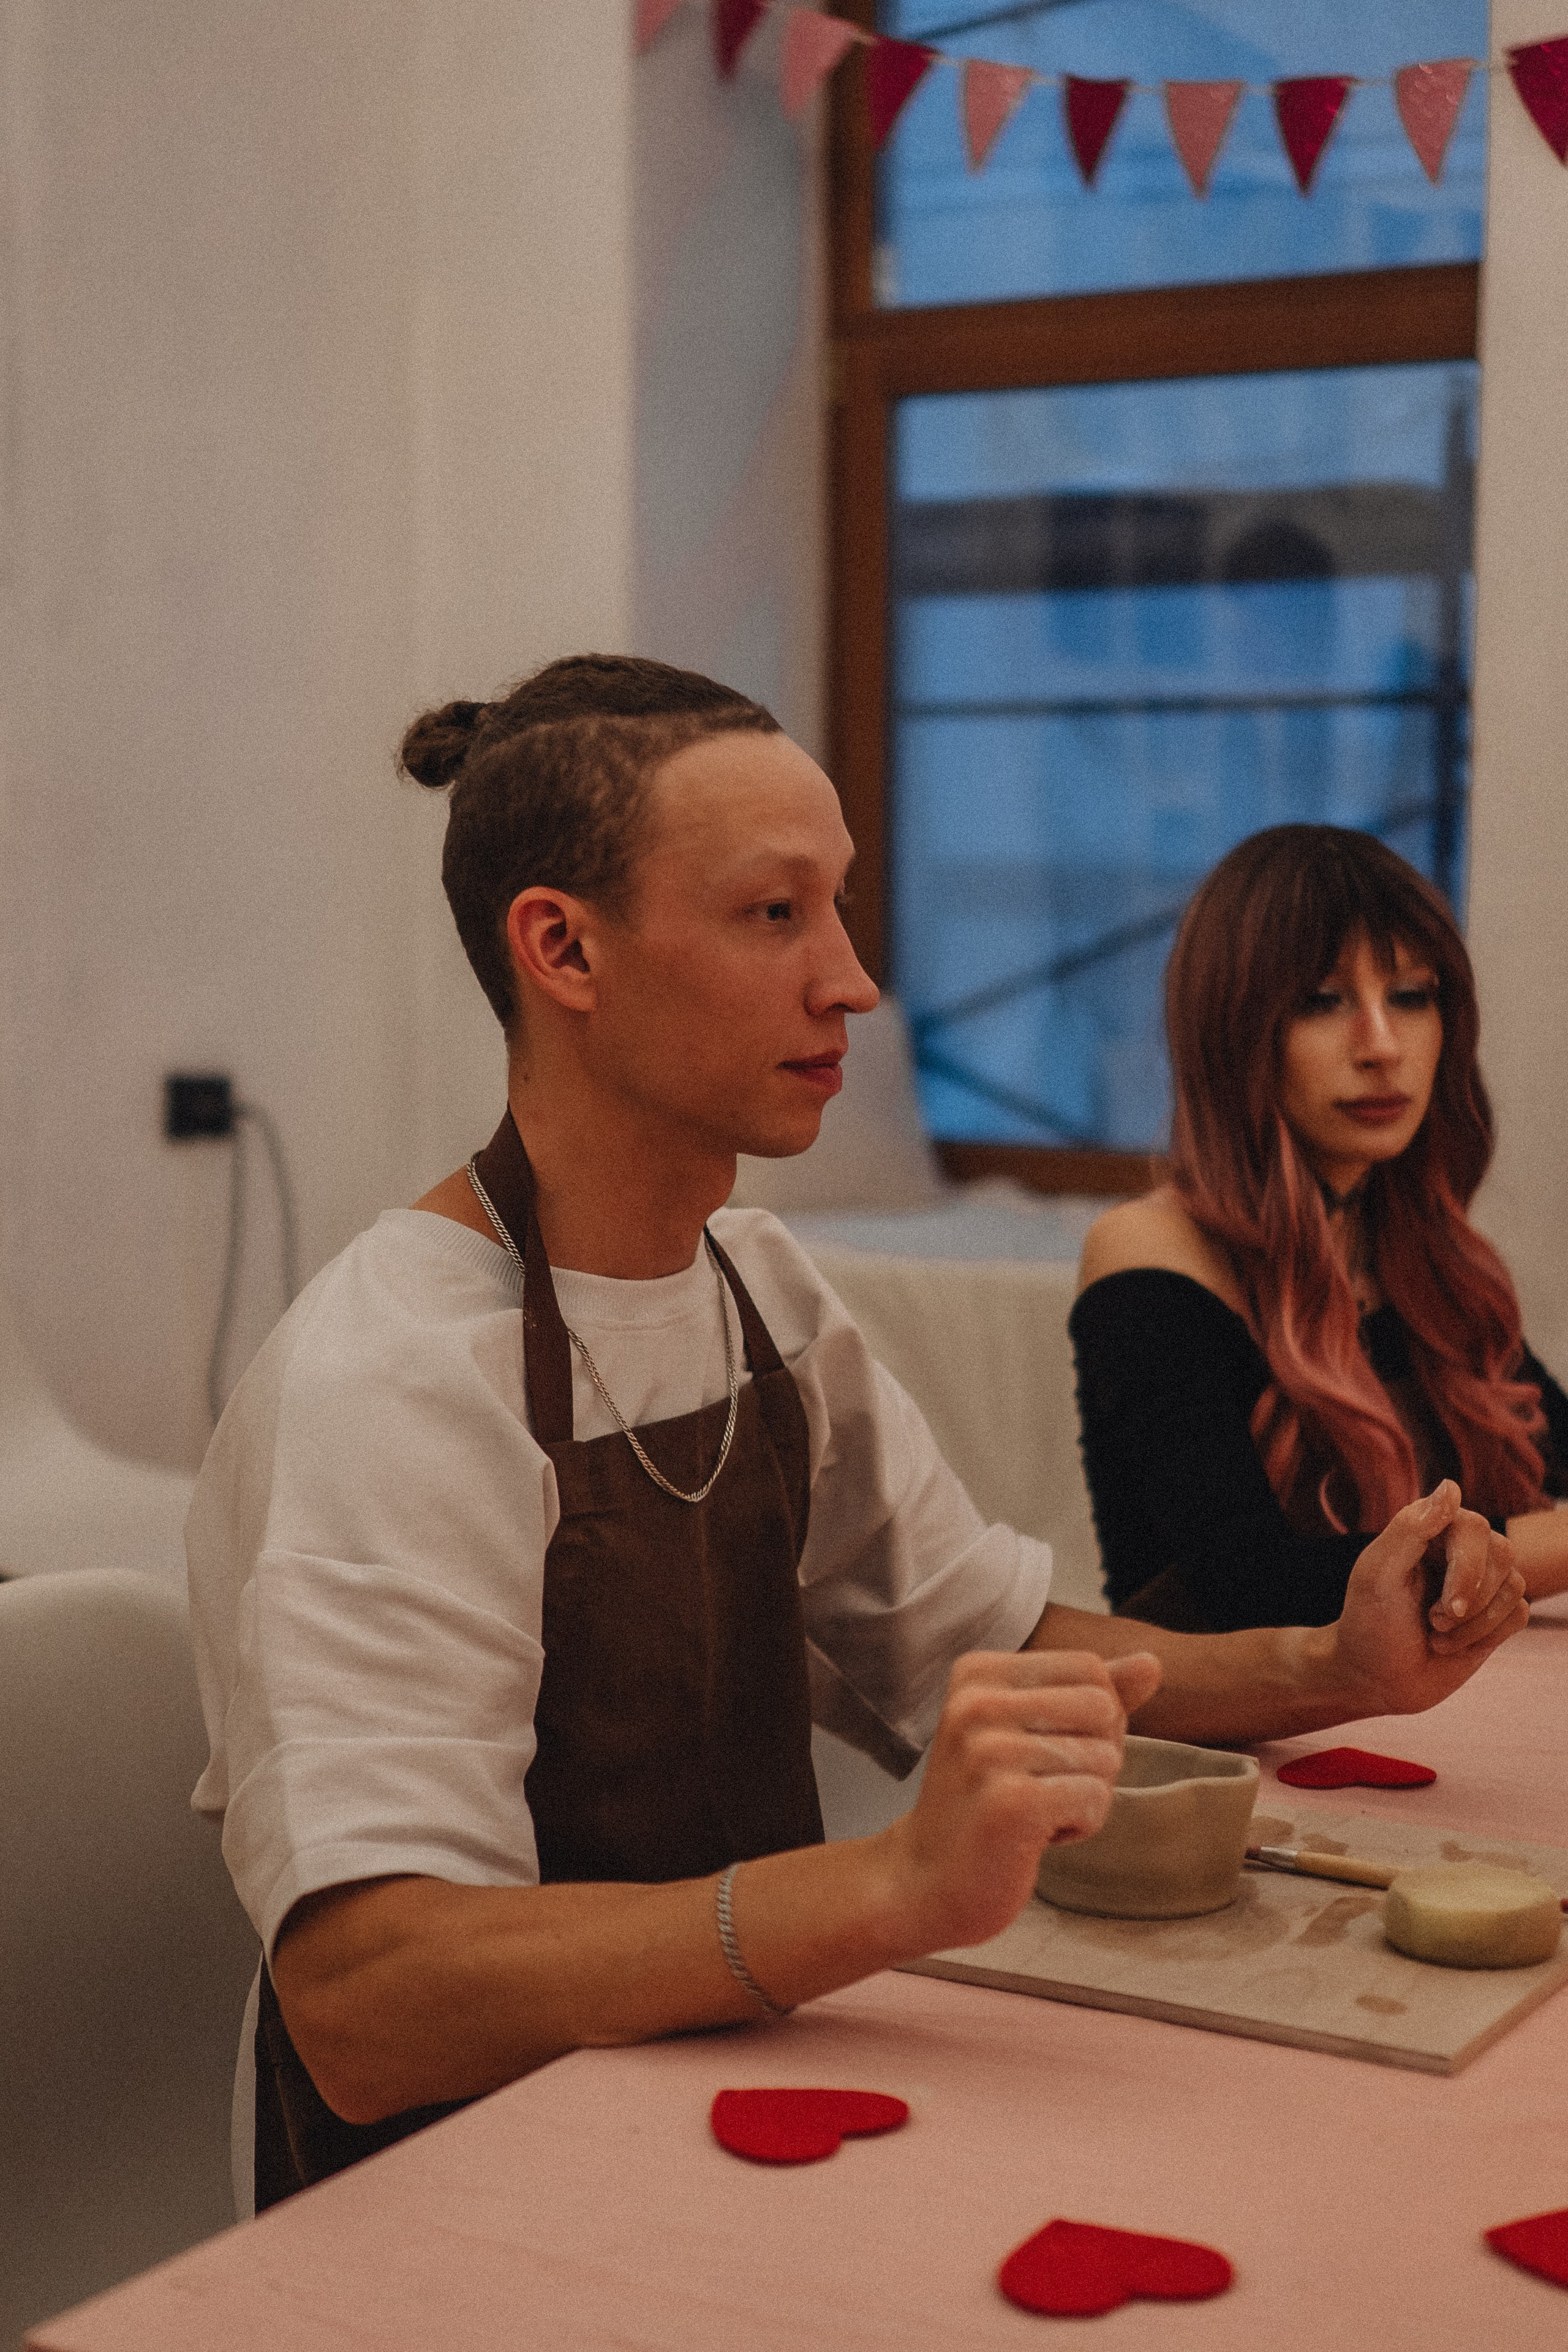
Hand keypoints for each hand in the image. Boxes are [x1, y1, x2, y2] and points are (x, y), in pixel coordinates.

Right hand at [876, 1647, 1161, 1960]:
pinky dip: (1081, 1825)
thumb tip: (1152, 1663)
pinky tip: (1035, 1838)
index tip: (1045, 1753)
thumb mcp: (1032, 1732)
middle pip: (1103, 1708)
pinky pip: (1095, 1798)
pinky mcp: (1010, 1803)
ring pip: (1105, 1758)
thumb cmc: (987, 1802)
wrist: (927, 1881)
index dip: (1093, 1717)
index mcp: (978, 1673)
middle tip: (1044, 1787)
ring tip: (1034, 1813)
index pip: (1089, 1668)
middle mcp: (976, 1703)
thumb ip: (1092, 1694)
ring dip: (1086, 1797)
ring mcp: (989, 1752)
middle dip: (1096, 1756)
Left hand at [1327, 1480, 1526, 1717]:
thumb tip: (1451, 1487)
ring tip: (1436, 1634)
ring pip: (1514, 1584)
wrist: (1376, 1678)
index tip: (1444, 1604)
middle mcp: (1461, 1547)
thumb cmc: (1369, 1622)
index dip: (1464, 1566)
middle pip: (1502, 1552)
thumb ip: (1409, 1529)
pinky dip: (1487, 1636)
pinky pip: (1519, 1612)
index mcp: (1430, 1527)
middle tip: (1434, 1620)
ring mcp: (1483, 1579)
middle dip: (1469, 1596)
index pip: (1472, 1526)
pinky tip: (1453, 1644)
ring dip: (1474, 1623)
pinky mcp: (1498, 1612)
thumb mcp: (1376, 1575)